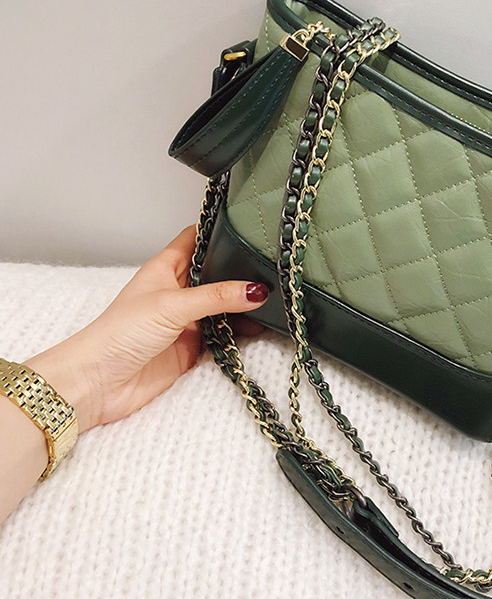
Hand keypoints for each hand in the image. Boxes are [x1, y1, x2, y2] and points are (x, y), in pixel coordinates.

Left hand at [26, 224, 270, 431]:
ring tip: (276, 295)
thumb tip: (256, 290)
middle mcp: (179, 291)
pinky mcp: (194, 346)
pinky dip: (242, 332)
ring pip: (224, 304)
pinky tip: (261, 327)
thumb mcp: (172, 305)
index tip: (249, 223)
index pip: (196, 239)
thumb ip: (216, 296)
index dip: (219, 229)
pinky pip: (225, 335)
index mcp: (166, 268)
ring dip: (245, 303)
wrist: (100, 383)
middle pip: (217, 272)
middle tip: (273, 263)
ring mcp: (187, 319)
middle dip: (242, 269)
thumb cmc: (120, 333)